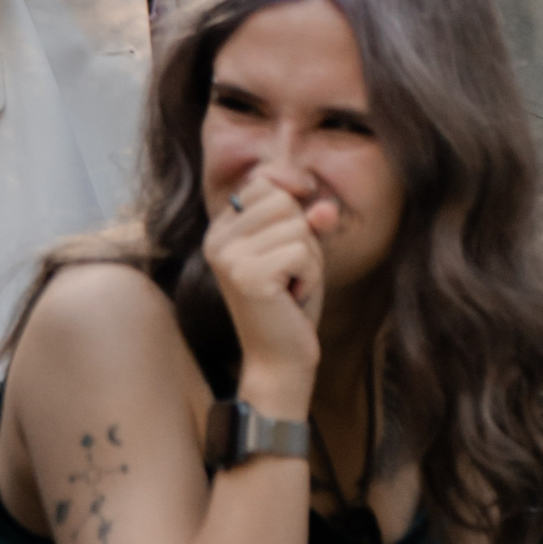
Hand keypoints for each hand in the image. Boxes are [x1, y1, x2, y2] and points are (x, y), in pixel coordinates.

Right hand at [203, 180, 333, 398]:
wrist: (279, 360)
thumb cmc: (290, 304)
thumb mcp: (300, 251)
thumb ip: (310, 221)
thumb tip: (325, 206)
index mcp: (221, 230)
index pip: (264, 182)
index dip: (292, 198)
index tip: (299, 231)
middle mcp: (217, 239)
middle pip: (282, 200)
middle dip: (304, 235)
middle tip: (290, 273)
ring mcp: (229, 257)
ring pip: (298, 226)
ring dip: (310, 259)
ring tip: (291, 286)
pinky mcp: (247, 276)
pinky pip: (302, 252)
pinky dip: (311, 276)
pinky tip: (293, 297)